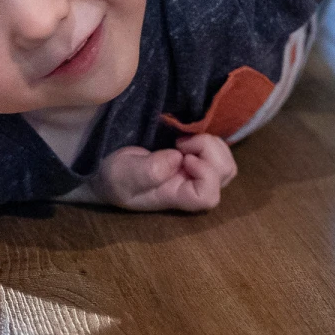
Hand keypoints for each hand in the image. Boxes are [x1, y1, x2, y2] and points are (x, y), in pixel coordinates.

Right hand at [89, 133, 237, 211]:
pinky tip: (187, 137)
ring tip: (184, 141)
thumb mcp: (123, 175)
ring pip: (226, 162)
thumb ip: (148, 171)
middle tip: (182, 143)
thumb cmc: (114, 176)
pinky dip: (209, 139)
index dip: (205, 173)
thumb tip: (177, 159)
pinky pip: (220, 151)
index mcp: (177, 196)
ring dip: (211, 144)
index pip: (209, 195)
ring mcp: (197, 173)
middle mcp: (192, 187)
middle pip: (225, 174)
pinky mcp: (197, 159)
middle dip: (209, 151)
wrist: (108, 167)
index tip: (183, 156)